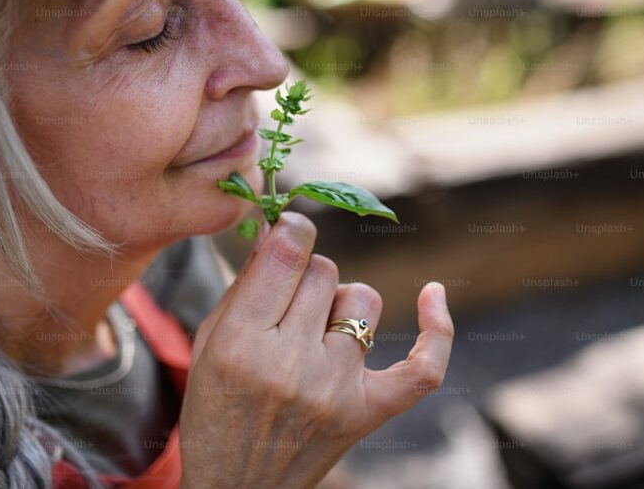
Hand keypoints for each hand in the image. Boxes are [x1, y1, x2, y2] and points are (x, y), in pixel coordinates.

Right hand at [179, 211, 453, 488]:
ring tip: (317, 334)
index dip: (292, 231)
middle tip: (287, 307)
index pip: (289, 253)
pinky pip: (422, 368)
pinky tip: (433, 293)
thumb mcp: (207, 343)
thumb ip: (244, 284)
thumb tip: (282, 229)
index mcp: (242, 344)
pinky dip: (436, 331)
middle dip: (305, 277)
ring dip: (340, 304)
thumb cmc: (214, 410)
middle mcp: (292, 365)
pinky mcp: (368, 414)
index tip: (289, 234)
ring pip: (363, 298)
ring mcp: (336, 392)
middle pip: (324, 271)